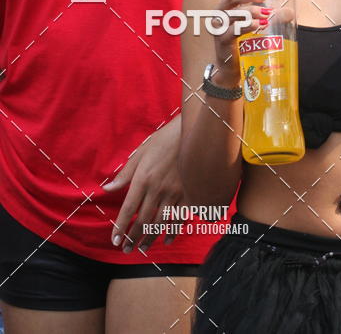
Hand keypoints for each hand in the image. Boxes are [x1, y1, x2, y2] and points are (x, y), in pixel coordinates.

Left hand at [104, 116, 184, 252]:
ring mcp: (175, 193)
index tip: (115, 241)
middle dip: (133, 237)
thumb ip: (125, 174)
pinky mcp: (189, 193)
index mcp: (143, 178)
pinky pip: (180, 218)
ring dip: (150, 238)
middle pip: (143, 220)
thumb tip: (107, 189)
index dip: (121, 227)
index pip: (128, 209)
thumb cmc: (164, 140)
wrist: (192, 131)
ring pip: (160, 223)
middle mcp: (158, 189)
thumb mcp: (140, 153)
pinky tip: (166, 240)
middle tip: (127, 249)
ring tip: (142, 248)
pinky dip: (172, 231)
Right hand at [212, 0, 269, 81]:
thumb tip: (289, 11)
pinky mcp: (222, 41)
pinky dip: (247, 26)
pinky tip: (259, 26)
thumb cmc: (243, 42)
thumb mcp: (256, 24)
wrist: (231, 69)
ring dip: (251, 11)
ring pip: (233, 14)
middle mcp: (222, 12)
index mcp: (230, 3)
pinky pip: (232, 31)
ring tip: (266, 14)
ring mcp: (220, 27)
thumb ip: (271, 16)